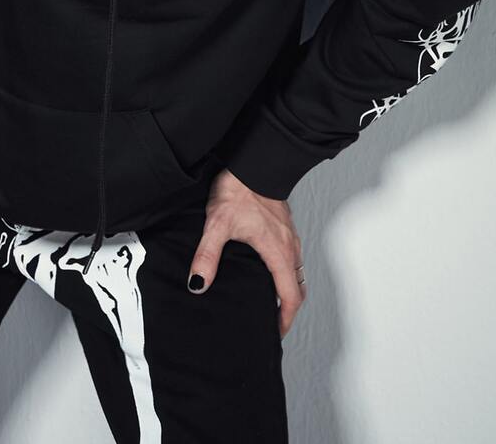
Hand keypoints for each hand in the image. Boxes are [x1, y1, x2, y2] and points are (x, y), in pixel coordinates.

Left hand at [187, 166, 306, 338]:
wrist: (254, 161)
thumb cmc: (239, 190)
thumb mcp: (217, 224)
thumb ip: (207, 255)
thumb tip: (198, 284)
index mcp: (278, 252)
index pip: (291, 297)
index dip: (285, 319)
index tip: (275, 333)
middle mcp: (290, 247)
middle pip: (298, 288)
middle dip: (288, 309)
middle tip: (271, 323)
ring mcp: (290, 235)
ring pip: (296, 272)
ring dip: (287, 290)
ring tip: (268, 301)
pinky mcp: (285, 226)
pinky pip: (292, 257)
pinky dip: (285, 272)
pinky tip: (266, 269)